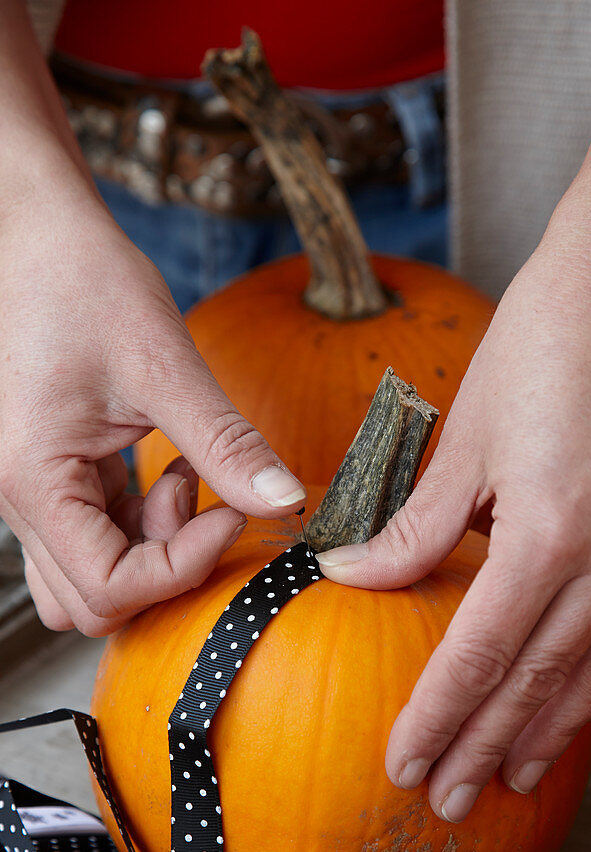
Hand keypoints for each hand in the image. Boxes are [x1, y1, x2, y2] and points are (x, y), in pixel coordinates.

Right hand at [0, 189, 304, 634]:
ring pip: (88, 578)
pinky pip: (91, 538)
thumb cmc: (83, 282)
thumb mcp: (163, 364)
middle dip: (166, 565)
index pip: (109, 587)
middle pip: (94, 600)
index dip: (184, 567)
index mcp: (33, 480)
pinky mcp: (48, 479)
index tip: (231, 514)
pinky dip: (139, 525)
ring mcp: (27, 494)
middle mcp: (16, 501)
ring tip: (183, 481)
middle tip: (205, 498)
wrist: (33, 234)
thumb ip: (226, 443)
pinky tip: (171, 469)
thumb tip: (286, 501)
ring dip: (149, 552)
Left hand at [316, 238, 590, 820]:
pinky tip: (565, 705)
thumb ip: (415, 529)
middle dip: (488, 746)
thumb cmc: (538, 345)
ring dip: (548, 730)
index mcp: (552, 528)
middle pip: (540, 678)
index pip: (483, 653)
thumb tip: (352, 581)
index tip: (405, 763)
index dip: (441, 715)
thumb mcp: (463, 438)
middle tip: (447, 801)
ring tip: (510, 778)